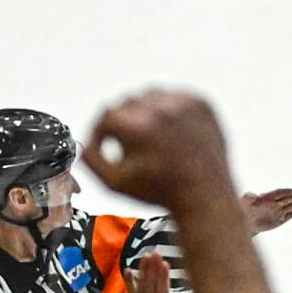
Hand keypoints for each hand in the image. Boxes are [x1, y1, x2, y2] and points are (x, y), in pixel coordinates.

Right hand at [81, 91, 235, 213]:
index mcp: (139, 127)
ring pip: (150, 95)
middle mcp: (161, 111)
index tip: (106, 143)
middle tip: (132, 144)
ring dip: (144, 111)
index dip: (102, 132)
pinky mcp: (201, 103)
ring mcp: (184, 105)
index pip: (107, 115)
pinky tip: (169, 130)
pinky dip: (168, 109)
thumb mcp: (114, 183)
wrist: (205, 197)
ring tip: (150, 137)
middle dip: (124, 122)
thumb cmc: (160, 192)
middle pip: (127, 102)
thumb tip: (86, 138)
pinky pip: (174, 96)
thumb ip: (91, 158)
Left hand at [242, 187, 291, 234]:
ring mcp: (278, 211)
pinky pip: (289, 215)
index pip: (278, 193)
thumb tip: (252, 194)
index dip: (285, 192)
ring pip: (290, 206)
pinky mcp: (280, 219)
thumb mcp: (244, 203)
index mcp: (267, 197)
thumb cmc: (243, 211)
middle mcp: (274, 203)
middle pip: (287, 199)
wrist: (247, 223)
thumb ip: (248, 198)